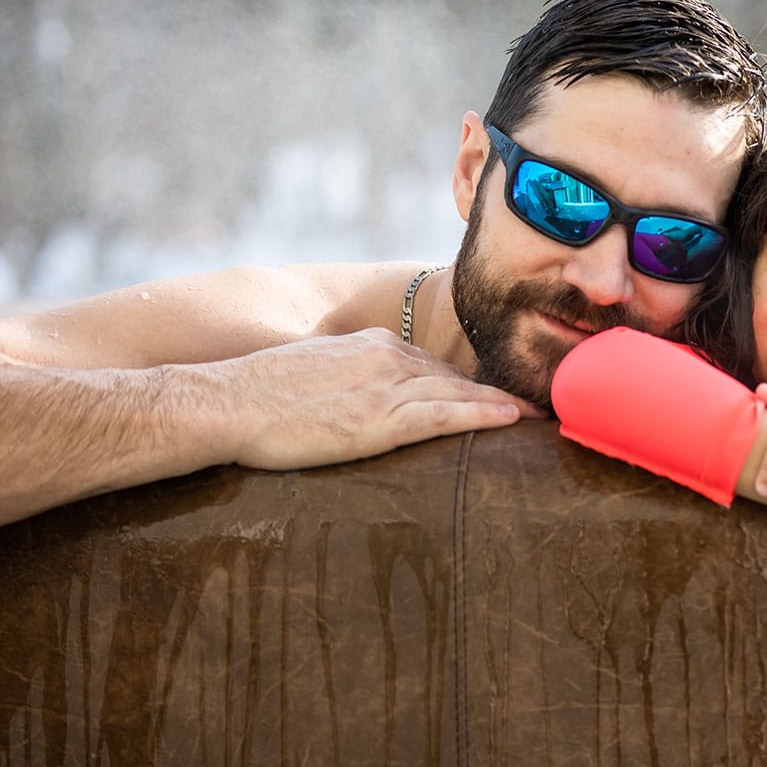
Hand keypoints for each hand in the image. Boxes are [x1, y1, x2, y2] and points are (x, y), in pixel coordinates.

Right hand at [204, 328, 533, 471]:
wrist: (225, 402)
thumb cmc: (258, 395)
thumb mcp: (315, 371)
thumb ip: (349, 377)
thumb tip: (361, 400)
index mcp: (372, 346)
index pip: (435, 367)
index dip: (471, 385)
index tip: (503, 397)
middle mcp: (386, 359)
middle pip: (456, 378)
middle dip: (499, 393)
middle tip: (541, 407)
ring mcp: (384, 388)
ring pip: (459, 394)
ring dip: (504, 407)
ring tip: (540, 418)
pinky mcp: (377, 420)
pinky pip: (443, 415)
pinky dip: (481, 416)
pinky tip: (510, 420)